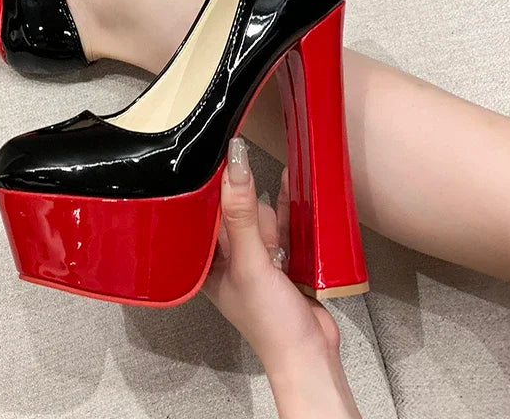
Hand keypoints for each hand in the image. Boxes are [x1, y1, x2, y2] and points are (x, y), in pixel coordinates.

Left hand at [202, 138, 361, 417]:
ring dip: (268, 210)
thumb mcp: (251, 263)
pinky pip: (279, 221)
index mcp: (203, 262)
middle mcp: (224, 256)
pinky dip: (286, 205)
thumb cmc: (269, 320)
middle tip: (261, 240)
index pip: (199, 212)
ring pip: (256, 214)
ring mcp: (252, 256)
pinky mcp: (279, 256)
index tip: (221, 156)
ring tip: (276, 240)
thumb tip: (235, 162)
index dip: (210, 187)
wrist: (310, 353)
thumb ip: (240, 213)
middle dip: (250, 211)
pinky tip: (292, 181)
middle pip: (231, 208)